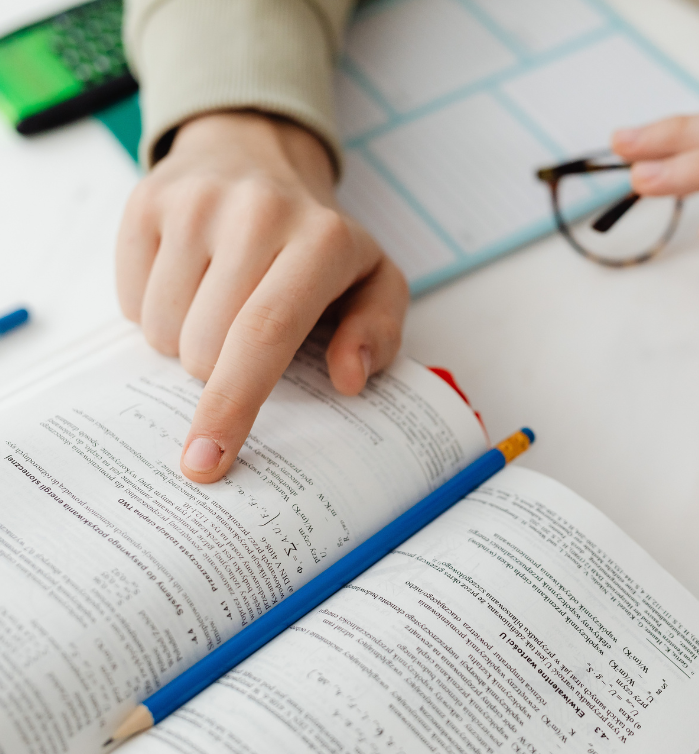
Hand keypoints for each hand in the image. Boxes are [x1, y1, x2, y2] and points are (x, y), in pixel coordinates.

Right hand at [116, 112, 408, 482]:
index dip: (232, 406)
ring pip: (161, 330)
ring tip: (221, 300)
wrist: (258, 154)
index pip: (265, 335)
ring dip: (186, 340)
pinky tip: (190, 278)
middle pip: (204, 346)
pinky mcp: (146, 199)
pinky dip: (156, 310)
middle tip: (246, 337)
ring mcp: (195, 202)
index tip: (207, 463)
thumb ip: (377, 333)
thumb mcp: (374, 281)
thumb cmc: (319, 241)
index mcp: (322, 241)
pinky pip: (130, 302)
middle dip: (218, 371)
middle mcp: (257, 213)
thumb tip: (348, 378)